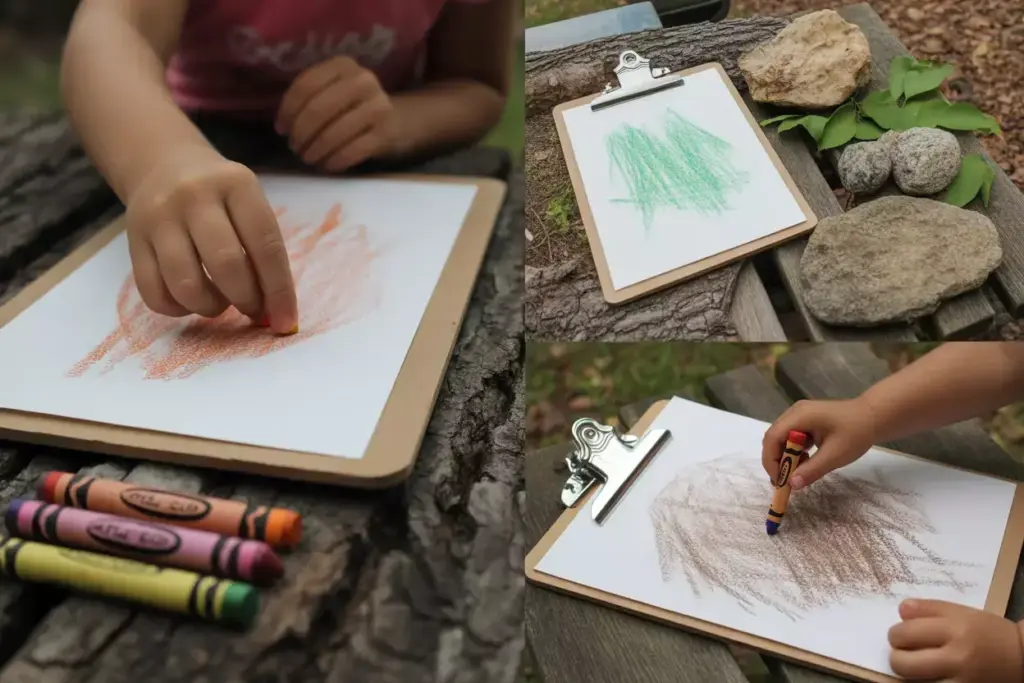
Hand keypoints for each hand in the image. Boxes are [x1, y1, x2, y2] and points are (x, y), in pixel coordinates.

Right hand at [124, 147, 297, 333]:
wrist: (164, 166)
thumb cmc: (221, 197)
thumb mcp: (248, 205)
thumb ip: (262, 250)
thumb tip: (274, 313)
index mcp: (236, 184)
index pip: (266, 246)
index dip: (279, 291)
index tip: (285, 322)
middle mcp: (194, 196)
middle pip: (226, 265)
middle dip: (247, 300)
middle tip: (253, 310)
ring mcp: (159, 218)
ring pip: (186, 284)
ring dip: (211, 307)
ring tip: (220, 302)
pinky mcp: (133, 241)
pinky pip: (154, 294)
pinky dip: (178, 309)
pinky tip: (190, 301)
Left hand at [275, 56, 400, 171]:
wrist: (399, 120)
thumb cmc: (355, 107)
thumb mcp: (334, 90)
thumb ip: (309, 98)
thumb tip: (283, 126)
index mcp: (343, 65)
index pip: (306, 86)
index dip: (288, 110)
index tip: (281, 129)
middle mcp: (362, 81)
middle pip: (318, 109)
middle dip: (300, 133)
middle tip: (295, 148)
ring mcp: (377, 107)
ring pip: (333, 133)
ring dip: (315, 151)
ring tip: (309, 158)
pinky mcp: (386, 133)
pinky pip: (352, 151)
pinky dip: (335, 161)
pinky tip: (328, 164)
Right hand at [761, 398, 877, 489]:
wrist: (875, 416)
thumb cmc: (856, 433)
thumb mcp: (835, 455)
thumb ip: (811, 470)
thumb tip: (792, 485)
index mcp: (799, 416)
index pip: (772, 438)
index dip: (771, 460)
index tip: (779, 480)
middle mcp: (795, 412)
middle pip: (774, 437)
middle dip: (776, 460)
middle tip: (784, 481)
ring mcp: (800, 414)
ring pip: (782, 438)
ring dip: (786, 456)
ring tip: (797, 473)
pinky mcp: (807, 419)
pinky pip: (792, 436)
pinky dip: (795, 450)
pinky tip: (807, 460)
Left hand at [888, 599, 1023, 681]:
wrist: (1022, 659)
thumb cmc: (989, 633)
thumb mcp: (962, 612)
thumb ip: (929, 609)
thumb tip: (900, 610)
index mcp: (955, 630)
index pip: (905, 633)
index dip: (896, 634)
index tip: (902, 635)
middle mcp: (957, 658)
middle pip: (902, 663)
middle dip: (897, 656)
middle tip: (905, 652)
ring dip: (910, 674)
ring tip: (918, 666)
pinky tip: (931, 676)